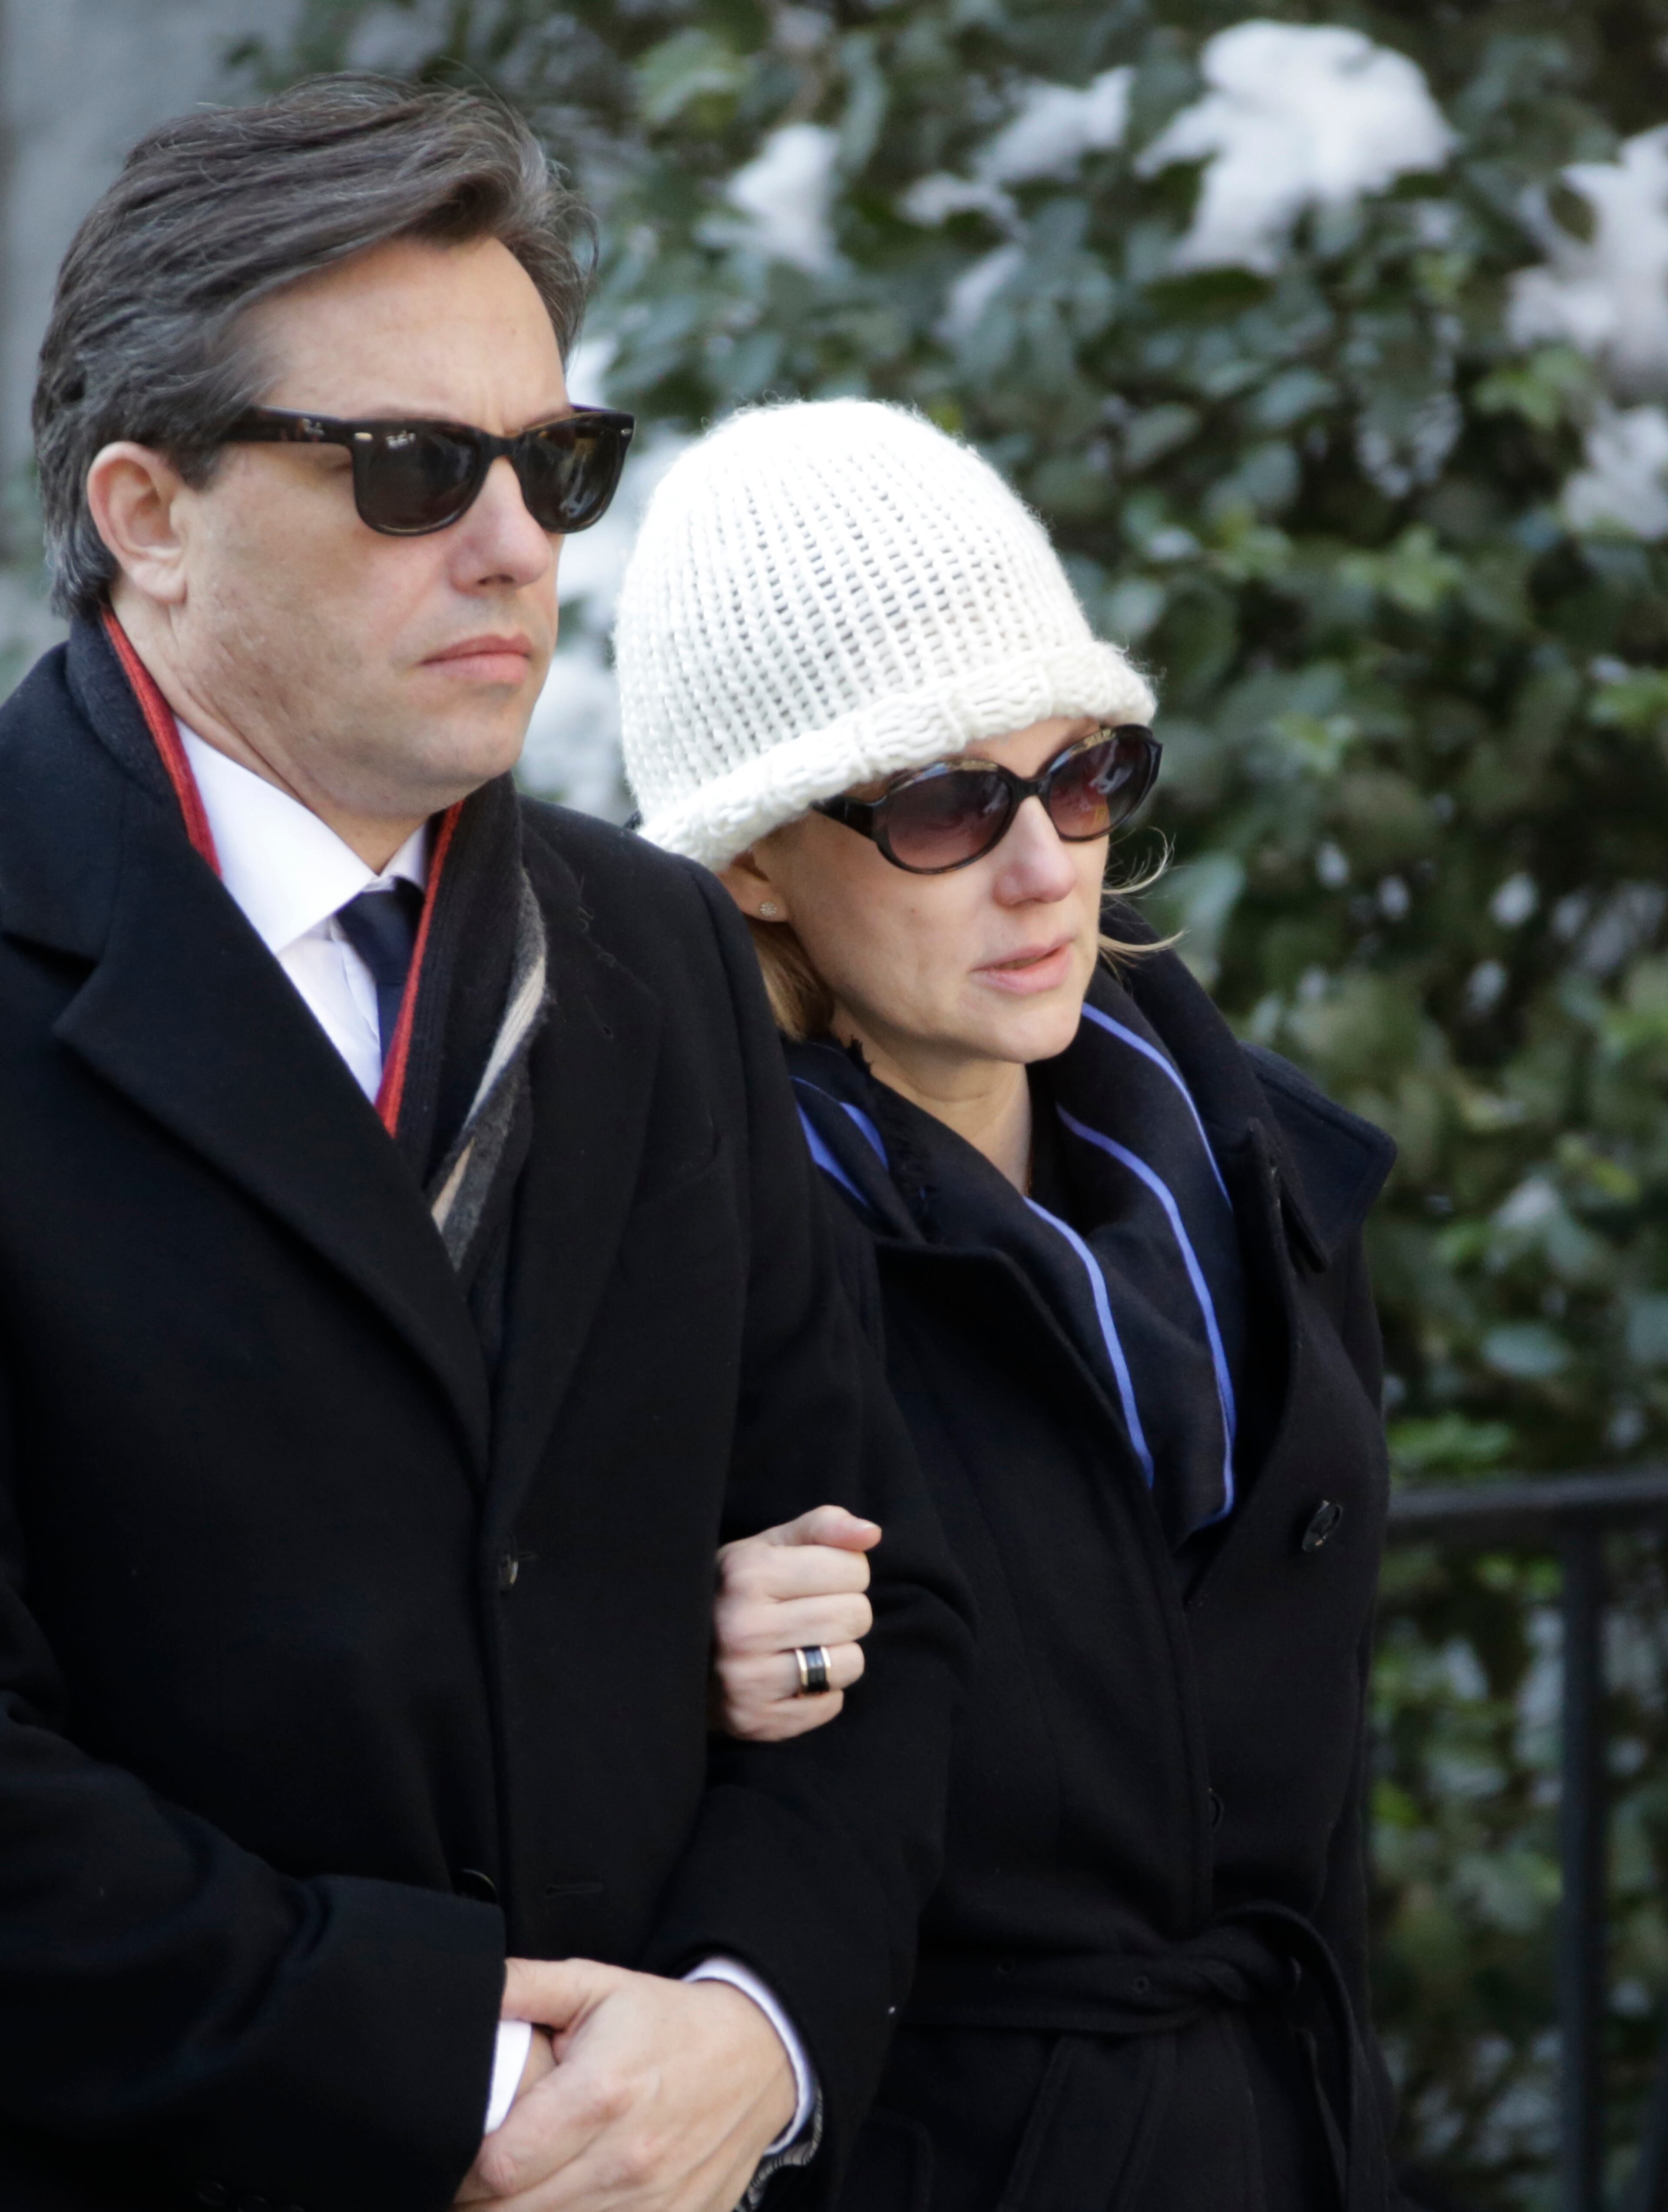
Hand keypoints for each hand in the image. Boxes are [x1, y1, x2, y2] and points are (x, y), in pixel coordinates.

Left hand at [455, 1958, 796, 2208]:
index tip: (449, 2154)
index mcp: (600, 2094)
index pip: (499, 2165)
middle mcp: (625, 2159)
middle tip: (465, 2181)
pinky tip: (553, 2203)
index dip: (460, 2169)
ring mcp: (650, 2203)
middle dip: (476, 2202)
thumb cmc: (666, 2022)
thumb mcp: (597, 1986)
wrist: (757, 2056)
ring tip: (506, 2191)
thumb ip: (526, 1988)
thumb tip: (471, 1990)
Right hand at [711, 1505, 878, 1741]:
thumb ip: (823, 1528)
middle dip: (844, 1609)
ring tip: (801, 1644)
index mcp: (747, 1574)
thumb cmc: (736, 1591)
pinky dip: (821, 1691)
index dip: (844, 1571)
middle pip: (857, 1615)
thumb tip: (870, 1533)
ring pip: (850, 1663)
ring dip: (837, 1652)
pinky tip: (790, 1675)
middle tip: (809, 1612)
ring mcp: (747, 1680)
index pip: (853, 1569)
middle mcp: (743, 1628)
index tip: (816, 1579)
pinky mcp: (756, 1721)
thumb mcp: (770, 1546)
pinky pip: (831, 1704)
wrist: (679, 1654)